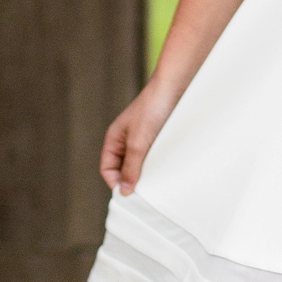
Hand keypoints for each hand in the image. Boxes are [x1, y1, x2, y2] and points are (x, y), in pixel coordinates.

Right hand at [101, 78, 179, 197]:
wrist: (174, 86)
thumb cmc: (152, 109)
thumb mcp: (139, 142)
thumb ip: (131, 167)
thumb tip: (124, 192)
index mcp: (114, 139)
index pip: (107, 169)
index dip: (115, 183)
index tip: (131, 194)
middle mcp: (126, 140)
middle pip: (123, 169)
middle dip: (131, 180)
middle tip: (146, 193)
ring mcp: (142, 139)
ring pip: (139, 164)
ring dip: (146, 174)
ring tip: (157, 182)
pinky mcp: (158, 138)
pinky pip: (153, 157)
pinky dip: (157, 165)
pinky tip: (166, 170)